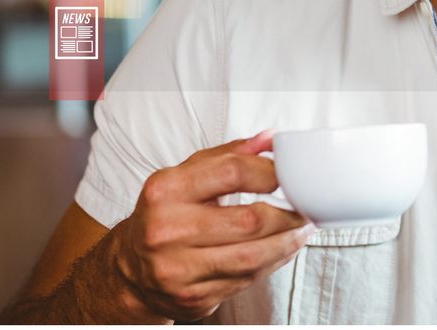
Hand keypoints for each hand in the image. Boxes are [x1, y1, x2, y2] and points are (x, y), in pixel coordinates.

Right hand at [109, 131, 313, 320]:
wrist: (130, 267)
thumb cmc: (166, 213)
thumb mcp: (187, 174)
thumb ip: (230, 154)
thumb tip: (270, 139)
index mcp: (166, 190)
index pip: (233, 173)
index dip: (271, 172)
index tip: (288, 176)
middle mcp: (167, 230)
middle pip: (250, 221)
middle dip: (288, 215)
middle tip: (305, 208)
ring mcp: (178, 269)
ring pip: (253, 256)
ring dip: (287, 242)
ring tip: (301, 229)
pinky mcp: (192, 297)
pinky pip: (246, 280)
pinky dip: (273, 263)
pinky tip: (282, 249)